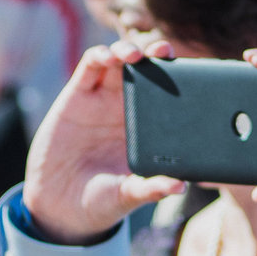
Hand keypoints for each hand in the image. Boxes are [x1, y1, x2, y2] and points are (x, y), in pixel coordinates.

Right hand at [23, 40, 185, 242]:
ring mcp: (102, 100)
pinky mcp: (76, 97)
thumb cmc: (102, 200)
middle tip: (165, 50)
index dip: (182, 80)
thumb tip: (180, 187)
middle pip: (147, 72)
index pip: (170, 96)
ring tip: (135, 55)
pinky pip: (89, 68)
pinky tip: (107, 57)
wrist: (61, 205)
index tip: (195, 72)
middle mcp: (129, 109)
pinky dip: (99, 56)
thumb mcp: (129, 195)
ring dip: (128, 51)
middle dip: (157, 56)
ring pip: (119, 63)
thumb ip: (150, 189)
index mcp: (150, 129)